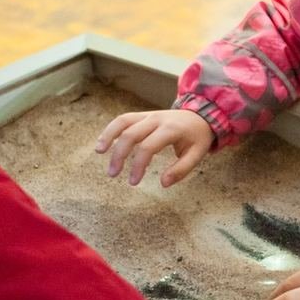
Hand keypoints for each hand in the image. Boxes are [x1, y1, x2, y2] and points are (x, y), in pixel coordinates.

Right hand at [94, 109, 212, 187]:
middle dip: (119, 155)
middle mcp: (157, 119)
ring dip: (109, 136)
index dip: (138, 165)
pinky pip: (123, 119)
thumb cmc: (197, 137)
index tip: (133, 182)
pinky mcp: (143, 115)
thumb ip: (181, 170)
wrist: (201, 115)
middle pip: (131, 134)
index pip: (148, 147)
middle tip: (113, 174)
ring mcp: (148, 115)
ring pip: (123, 122)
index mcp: (171, 129)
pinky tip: (103, 143)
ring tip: (99, 152)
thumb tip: (163, 184)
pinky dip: (111, 129)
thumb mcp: (197, 154)